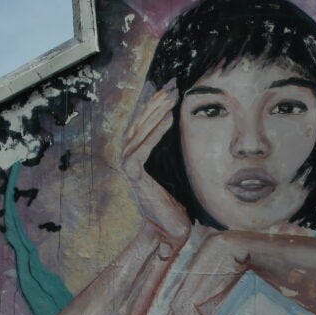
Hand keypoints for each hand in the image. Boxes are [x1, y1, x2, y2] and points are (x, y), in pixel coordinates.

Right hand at [122, 81, 190, 245]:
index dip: (155, 102)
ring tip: (171, 98)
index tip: (171, 85)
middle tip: (173, 85)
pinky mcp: (134, 178)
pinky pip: (141, 150)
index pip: (142, 121)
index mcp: (137, 155)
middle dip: (156, 102)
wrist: (171, 230)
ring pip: (138, 132)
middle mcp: (129, 159)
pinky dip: (154, 133)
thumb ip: (173, 147)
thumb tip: (186, 123)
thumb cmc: (177, 201)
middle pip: (138, 122)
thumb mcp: (176, 168)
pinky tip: (168, 119)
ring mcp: (129, 168)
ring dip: (156, 112)